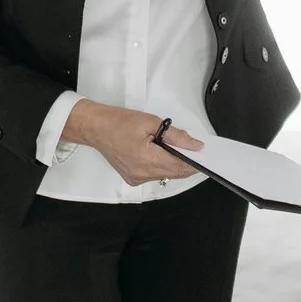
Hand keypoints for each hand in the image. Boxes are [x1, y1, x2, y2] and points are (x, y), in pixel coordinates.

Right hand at [64, 100, 202, 186]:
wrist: (96, 128)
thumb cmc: (119, 122)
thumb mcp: (152, 122)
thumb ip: (177, 136)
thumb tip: (195, 146)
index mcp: (147, 159)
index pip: (180, 167)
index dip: (195, 163)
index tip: (204, 158)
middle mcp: (142, 173)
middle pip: (174, 173)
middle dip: (185, 162)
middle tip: (190, 149)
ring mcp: (136, 178)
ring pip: (165, 175)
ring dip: (172, 163)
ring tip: (167, 147)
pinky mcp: (133, 179)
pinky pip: (154, 176)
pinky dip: (160, 166)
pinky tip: (156, 153)